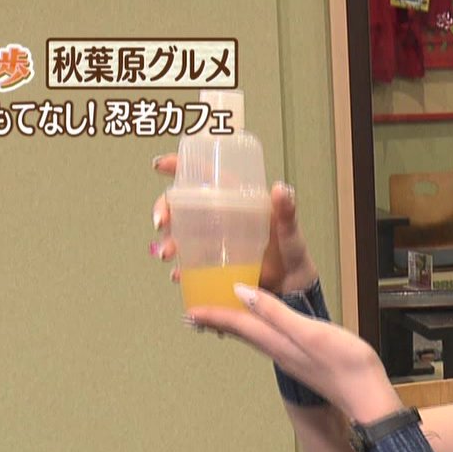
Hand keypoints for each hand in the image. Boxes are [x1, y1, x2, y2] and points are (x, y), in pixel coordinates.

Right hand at [151, 154, 316, 293]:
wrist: (292, 286)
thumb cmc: (290, 252)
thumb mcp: (289, 230)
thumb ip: (287, 211)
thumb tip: (281, 189)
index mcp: (235, 202)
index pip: (204, 178)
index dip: (180, 167)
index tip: (161, 165)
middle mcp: (219, 219)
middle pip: (182, 206)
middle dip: (164, 210)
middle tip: (161, 223)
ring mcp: (213, 242)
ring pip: (179, 235)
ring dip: (167, 242)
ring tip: (167, 255)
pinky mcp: (211, 265)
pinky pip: (188, 264)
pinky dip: (179, 270)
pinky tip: (178, 276)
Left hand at [188, 285, 403, 424]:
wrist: (368, 398)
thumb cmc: (345, 364)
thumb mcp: (310, 332)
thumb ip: (276, 313)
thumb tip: (241, 293)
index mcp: (278, 343)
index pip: (238, 324)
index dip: (213, 315)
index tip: (188, 310)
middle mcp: (279, 352)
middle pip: (242, 333)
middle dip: (219, 322)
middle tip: (196, 315)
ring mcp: (292, 358)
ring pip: (255, 337)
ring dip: (236, 326)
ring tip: (221, 318)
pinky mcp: (305, 360)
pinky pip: (271, 340)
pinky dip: (257, 330)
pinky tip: (263, 327)